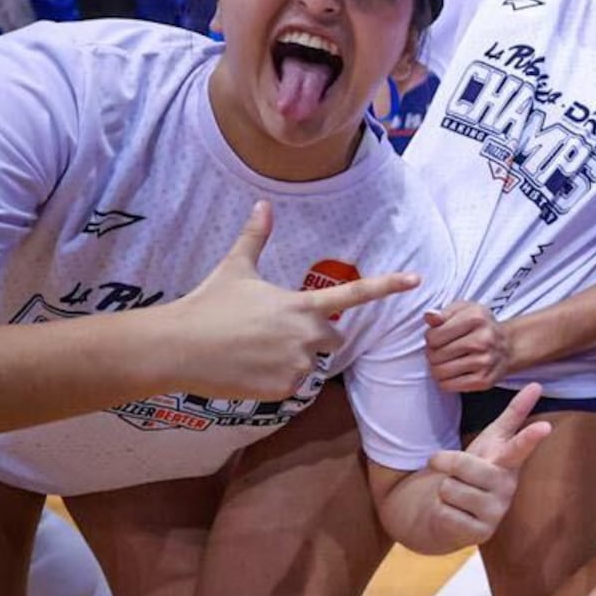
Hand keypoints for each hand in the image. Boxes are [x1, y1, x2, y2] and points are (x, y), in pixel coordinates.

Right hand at [167, 202, 419, 399]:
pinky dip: (275, 381)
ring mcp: (296, 364)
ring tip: (254, 351)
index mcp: (301, 305)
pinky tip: (248, 371)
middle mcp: (307, 335)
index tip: (417, 280)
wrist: (178, 348)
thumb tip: (263, 205)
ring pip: (309, 364)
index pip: (354, 294)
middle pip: (331, 338)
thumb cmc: (207, 305)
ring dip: (292, 359)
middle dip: (312, 336)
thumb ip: (255, 238)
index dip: (387, 286)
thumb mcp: (235, 268)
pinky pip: (291, 386)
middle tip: (273, 331)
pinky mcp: (283, 389)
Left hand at [390, 385, 550, 552]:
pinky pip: (445, 511)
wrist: (452, 510)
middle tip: (445, 465)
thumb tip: (536, 384)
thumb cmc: (475, 470)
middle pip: (465, 465)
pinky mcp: (478, 534)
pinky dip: (440, 510)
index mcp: (509, 463)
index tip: (545, 425)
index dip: (531, 436)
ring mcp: (495, 513)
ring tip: (456, 494)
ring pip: (450, 488)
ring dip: (443, 489)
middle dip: (447, 463)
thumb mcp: (491, 441)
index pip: (520, 446)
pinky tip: (453, 513)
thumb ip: (514, 415)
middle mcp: (506, 489)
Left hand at [425, 300, 511, 391]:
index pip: (434, 336)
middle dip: (433, 354)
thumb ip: (443, 313)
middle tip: (442, 350)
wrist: (506, 347)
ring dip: (437, 368)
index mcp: (476, 318)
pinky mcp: (484, 380)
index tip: (439, 337)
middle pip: (435, 355)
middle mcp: (483, 340)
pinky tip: (452, 372)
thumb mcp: (463, 310)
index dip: (430, 338)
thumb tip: (429, 315)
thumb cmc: (479, 327)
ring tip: (446, 361)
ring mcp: (485, 362)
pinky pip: (448, 386)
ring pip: (440, 372)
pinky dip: (445, 381)